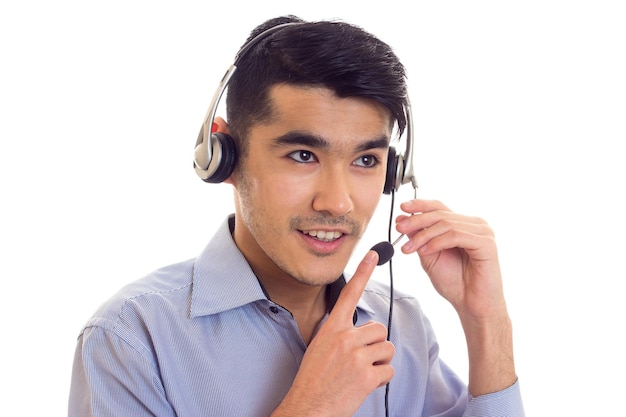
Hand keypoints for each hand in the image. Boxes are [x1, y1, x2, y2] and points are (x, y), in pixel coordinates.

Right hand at [272, 251, 394, 416]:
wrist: (307, 407)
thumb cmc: (313, 379)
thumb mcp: (319, 347)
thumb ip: (340, 334)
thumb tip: (362, 330)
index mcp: (331, 328)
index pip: (349, 294)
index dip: (362, 272)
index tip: (372, 254)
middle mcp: (344, 338)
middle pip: (379, 329)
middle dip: (375, 345)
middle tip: (359, 360)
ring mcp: (356, 356)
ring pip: (387, 349)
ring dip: (380, 362)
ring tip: (360, 372)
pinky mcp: (367, 376)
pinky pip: (388, 371)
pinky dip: (381, 379)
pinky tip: (363, 384)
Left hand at [395, 199, 506, 321]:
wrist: (471, 305)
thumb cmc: (455, 283)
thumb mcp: (429, 255)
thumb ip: (419, 237)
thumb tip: (403, 218)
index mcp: (462, 225)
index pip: (439, 207)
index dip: (420, 205)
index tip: (402, 208)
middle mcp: (474, 225)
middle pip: (441, 214)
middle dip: (416, 221)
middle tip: (399, 228)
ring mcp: (483, 232)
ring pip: (446, 224)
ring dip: (423, 235)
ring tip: (410, 248)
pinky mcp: (487, 243)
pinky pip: (456, 235)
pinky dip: (437, 242)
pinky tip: (426, 251)